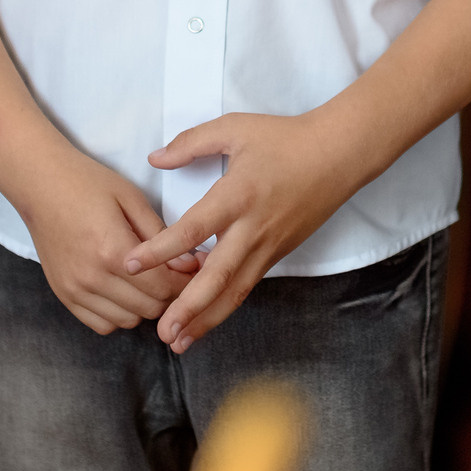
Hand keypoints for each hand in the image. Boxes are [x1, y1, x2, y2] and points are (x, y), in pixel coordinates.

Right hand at [6, 141, 203, 334]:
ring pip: (128, 320)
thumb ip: (161, 235)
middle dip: (171, 294)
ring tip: (150, 281)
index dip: (187, 281)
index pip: (163, 286)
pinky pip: (102, 325)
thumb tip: (190, 264)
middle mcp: (93, 277)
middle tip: (178, 274)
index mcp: (113, 250)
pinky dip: (119, 314)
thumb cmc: (88, 184)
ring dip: (145, 306)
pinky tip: (124, 291)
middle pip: (149, 307)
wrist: (40, 184)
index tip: (196, 269)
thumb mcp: (132, 199)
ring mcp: (75, 290)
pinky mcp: (64, 295)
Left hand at [125, 110, 366, 352]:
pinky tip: (206, 319)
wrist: (339, 155)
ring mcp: (268, 246)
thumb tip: (154, 158)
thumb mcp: (235, 128)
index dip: (160, 250)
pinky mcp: (278, 254)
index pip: (193, 230)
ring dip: (207, 319)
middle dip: (188, 308)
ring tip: (180, 342)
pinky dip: (225, 305)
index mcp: (238, 195)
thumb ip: (191, 143)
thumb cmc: (285, 138)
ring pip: (235, 291)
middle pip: (217, 277)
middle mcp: (252, 229)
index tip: (131, 264)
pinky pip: (247, 284)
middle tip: (163, 332)